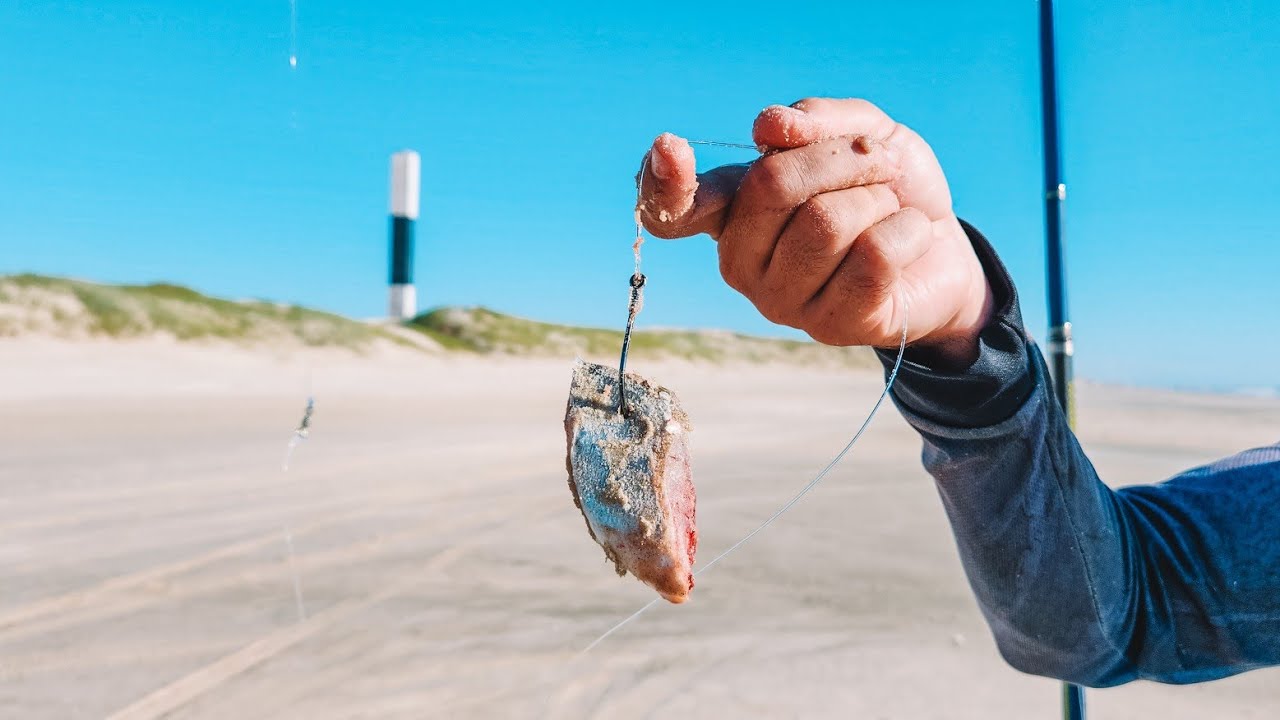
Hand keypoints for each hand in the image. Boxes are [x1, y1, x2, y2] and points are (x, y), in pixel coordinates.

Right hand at [638, 98, 993, 366]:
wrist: (944, 250)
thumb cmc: (890, 189)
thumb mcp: (865, 133)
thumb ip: (817, 121)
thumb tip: (768, 127)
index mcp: (731, 210)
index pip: (673, 209)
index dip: (663, 182)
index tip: (668, 148)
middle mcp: (740, 260)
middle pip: (772, 186)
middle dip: (842, 157)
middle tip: (879, 161)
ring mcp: (779, 300)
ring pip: (826, 222)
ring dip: (879, 198)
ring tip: (890, 208)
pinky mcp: (829, 326)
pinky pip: (871, 257)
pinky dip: (906, 230)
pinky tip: (909, 237)